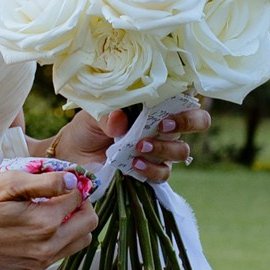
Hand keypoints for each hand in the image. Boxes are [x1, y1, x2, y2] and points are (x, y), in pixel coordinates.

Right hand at [0, 162, 94, 269]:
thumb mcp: (9, 183)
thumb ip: (47, 182)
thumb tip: (73, 180)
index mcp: (45, 223)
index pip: (80, 200)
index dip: (75, 185)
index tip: (64, 179)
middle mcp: (48, 247)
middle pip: (89, 225)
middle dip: (81, 206)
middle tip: (62, 194)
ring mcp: (40, 262)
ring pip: (78, 242)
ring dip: (73, 224)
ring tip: (50, 210)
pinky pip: (59, 254)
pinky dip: (58, 238)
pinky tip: (37, 226)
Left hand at [54, 99, 209, 183]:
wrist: (73, 156)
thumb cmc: (86, 127)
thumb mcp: (92, 115)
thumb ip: (107, 115)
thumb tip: (121, 120)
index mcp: (154, 105)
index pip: (184, 97)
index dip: (188, 97)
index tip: (171, 101)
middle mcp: (163, 126)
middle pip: (197, 122)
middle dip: (187, 122)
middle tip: (162, 126)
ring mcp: (160, 150)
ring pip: (181, 151)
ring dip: (163, 148)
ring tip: (139, 147)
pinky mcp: (151, 172)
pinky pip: (163, 173)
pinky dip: (151, 169)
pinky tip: (134, 164)